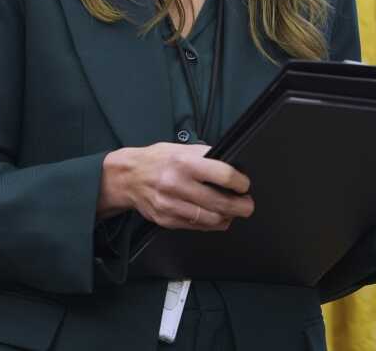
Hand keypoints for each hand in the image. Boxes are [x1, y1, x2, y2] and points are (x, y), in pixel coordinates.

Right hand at [98, 143, 254, 230]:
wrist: (128, 177)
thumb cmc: (157, 160)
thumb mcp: (181, 149)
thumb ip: (206, 156)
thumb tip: (233, 166)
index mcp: (184, 163)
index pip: (223, 175)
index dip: (240, 182)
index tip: (244, 185)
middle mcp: (177, 185)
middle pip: (221, 203)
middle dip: (241, 206)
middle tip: (247, 204)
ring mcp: (171, 205)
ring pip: (211, 219)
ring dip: (228, 217)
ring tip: (232, 212)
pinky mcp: (167, 220)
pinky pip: (197, 226)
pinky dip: (211, 223)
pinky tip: (215, 217)